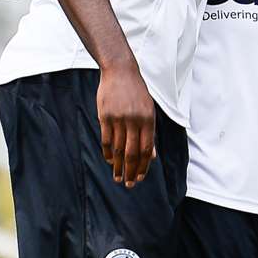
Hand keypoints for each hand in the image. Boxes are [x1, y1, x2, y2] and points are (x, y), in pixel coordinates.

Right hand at [96, 63, 155, 187]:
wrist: (121, 72)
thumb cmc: (137, 94)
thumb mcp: (149, 111)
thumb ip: (149, 134)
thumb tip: (152, 156)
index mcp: (148, 120)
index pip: (146, 149)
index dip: (144, 166)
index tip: (141, 178)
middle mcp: (134, 120)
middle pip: (132, 152)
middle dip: (131, 171)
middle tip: (129, 184)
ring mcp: (119, 118)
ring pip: (118, 148)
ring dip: (118, 166)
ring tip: (118, 177)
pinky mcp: (105, 116)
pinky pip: (106, 139)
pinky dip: (107, 153)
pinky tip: (109, 161)